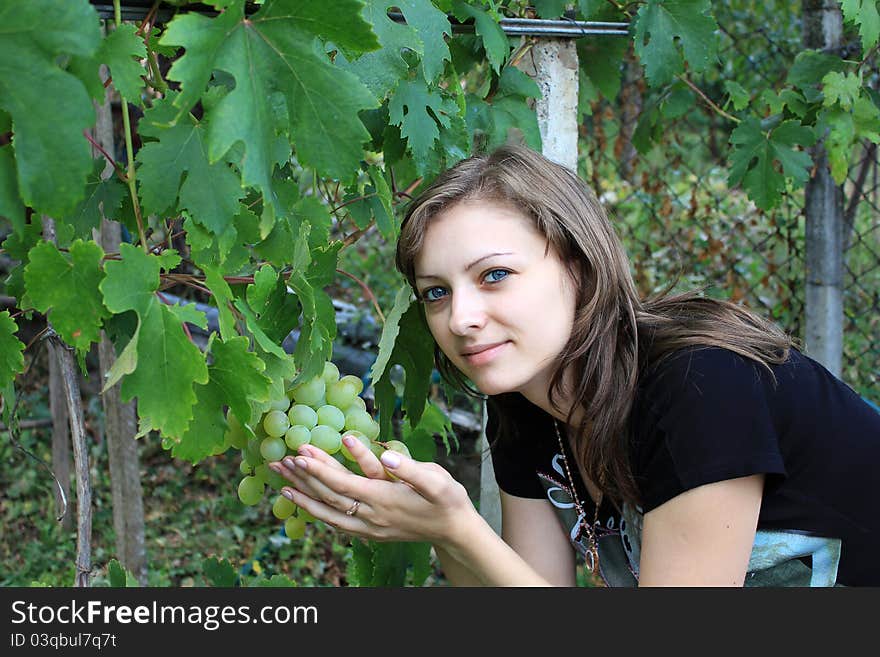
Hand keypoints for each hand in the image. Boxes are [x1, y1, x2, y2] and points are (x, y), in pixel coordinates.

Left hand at [268, 434, 473, 547]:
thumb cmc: (448, 501)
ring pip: (328, 513)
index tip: (299, 455)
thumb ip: (410, 469)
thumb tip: (386, 454)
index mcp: (384, 500)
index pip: (343, 485)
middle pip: (329, 498)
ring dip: (304, 498)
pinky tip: (305, 505)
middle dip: (303, 479)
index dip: (320, 470)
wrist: (455, 530)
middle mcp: (371, 516)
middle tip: (279, 463)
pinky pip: (336, 523)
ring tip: (282, 485)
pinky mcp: (370, 532)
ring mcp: (369, 527)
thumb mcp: (437, 480)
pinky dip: (317, 513)